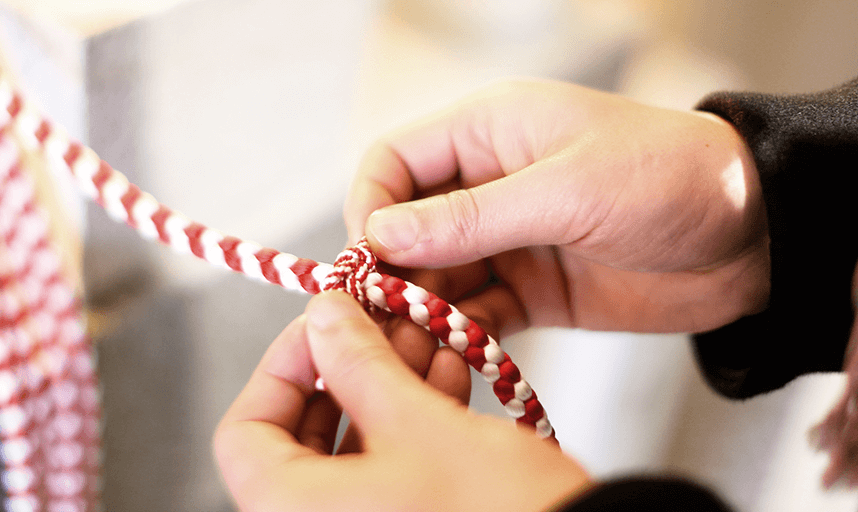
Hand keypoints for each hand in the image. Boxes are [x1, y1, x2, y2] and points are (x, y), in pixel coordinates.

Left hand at [214, 291, 590, 511]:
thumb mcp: (418, 424)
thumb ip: (359, 363)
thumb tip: (324, 317)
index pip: (242, 433)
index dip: (278, 367)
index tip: (322, 324)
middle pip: (300, 434)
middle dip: (344, 366)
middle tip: (378, 317)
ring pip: (354, 446)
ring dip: (385, 382)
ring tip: (425, 331)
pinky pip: (393, 467)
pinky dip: (412, 418)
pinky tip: (448, 368)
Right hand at [345, 80, 769, 333]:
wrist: (756, 236)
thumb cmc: (670, 179)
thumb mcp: (566, 190)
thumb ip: (472, 216)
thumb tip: (382, 233)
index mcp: (489, 133)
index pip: (394, 162)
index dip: (371, 208)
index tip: (368, 261)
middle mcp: (487, 185)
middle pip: (406, 229)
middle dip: (389, 274)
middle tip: (380, 322)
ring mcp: (508, 240)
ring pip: (435, 278)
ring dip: (418, 313)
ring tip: (413, 350)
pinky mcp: (531, 290)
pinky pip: (475, 315)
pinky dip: (459, 337)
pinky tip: (455, 357)